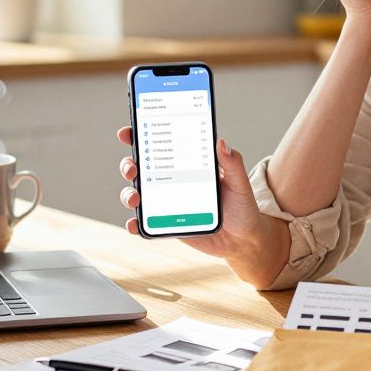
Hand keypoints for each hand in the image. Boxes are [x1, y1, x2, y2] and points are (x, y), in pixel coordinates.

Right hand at [116, 126, 263, 258]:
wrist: (242, 239)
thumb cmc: (241, 206)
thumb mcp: (240, 183)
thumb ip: (233, 164)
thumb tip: (221, 142)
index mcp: (186, 164)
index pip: (159, 145)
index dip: (138, 136)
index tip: (127, 132)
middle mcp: (171, 180)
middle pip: (140, 168)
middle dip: (128, 165)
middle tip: (133, 169)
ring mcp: (165, 202)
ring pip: (137, 194)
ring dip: (128, 194)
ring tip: (135, 199)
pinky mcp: (165, 224)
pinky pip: (144, 223)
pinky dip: (134, 223)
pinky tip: (134, 224)